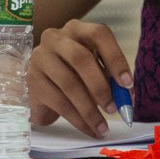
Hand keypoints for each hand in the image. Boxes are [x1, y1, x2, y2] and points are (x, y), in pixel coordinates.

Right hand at [28, 19, 131, 136]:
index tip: (127, 83)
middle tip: (114, 108)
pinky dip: (78, 119)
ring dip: (89, 109)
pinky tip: (89, 129)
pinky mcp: (32, 80)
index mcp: (78, 29)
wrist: (41, 86)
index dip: (116, 58)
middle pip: (81, 58)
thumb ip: (110, 77)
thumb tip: (127, 99)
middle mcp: (56, 38)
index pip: (99, 34)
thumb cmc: (75, 73)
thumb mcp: (94, 69)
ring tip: (102, 126)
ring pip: (69, 84)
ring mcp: (40, 58)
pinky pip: (58, 102)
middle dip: (101, 87)